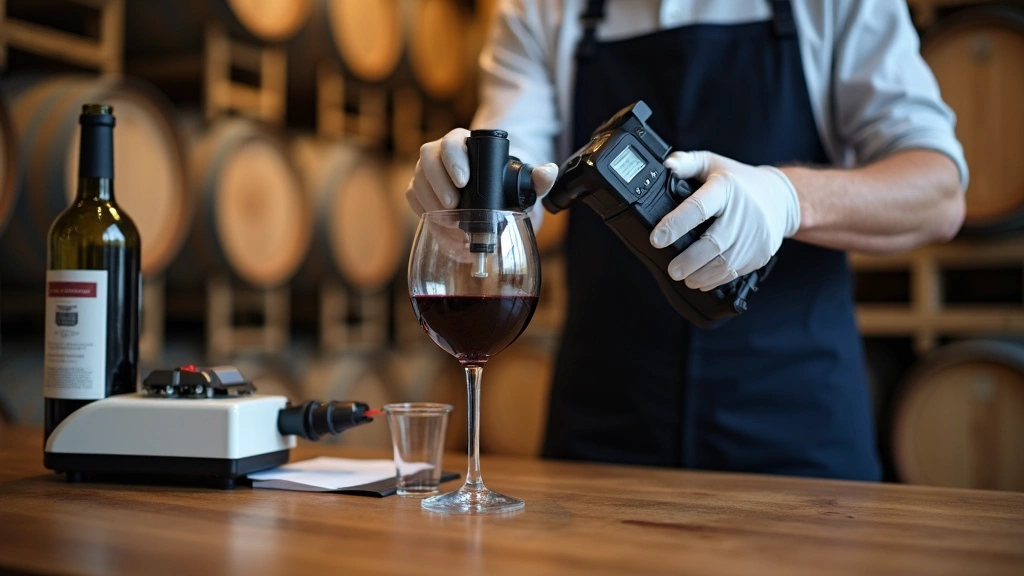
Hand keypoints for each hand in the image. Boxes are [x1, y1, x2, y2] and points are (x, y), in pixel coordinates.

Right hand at [405, 128, 559, 224]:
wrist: (492, 200)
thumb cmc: (505, 186)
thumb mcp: (524, 184)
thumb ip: (538, 179)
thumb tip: (549, 172)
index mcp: (465, 144)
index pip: (452, 142)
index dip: (453, 159)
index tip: (463, 181)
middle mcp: (441, 154)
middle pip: (428, 158)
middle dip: (438, 182)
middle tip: (454, 204)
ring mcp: (428, 173)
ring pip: (418, 179)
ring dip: (430, 200)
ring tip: (450, 219)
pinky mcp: (421, 191)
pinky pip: (413, 197)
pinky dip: (424, 210)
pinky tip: (440, 224)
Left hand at [649, 151, 800, 290]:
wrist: (780, 197)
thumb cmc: (740, 181)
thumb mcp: (713, 163)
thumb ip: (687, 163)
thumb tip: (667, 166)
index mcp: (726, 188)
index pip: (698, 208)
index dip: (675, 225)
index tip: (656, 239)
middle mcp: (743, 212)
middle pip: (713, 243)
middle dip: (689, 261)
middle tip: (672, 269)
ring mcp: (755, 235)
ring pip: (724, 263)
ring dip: (700, 275)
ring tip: (685, 276)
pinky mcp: (761, 253)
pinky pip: (735, 272)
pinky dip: (715, 280)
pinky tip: (702, 279)